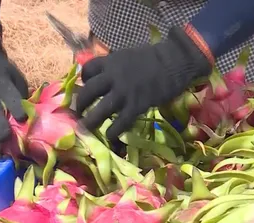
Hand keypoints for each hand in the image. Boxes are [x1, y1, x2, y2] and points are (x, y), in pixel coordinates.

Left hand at [76, 26, 211, 141]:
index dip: (85, 79)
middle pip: (88, 92)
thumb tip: (108, 77)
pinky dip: (113, 131)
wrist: (175, 61)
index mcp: (111, 61)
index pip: (88, 70)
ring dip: (90, 122)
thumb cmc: (155, 57)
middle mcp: (113, 77)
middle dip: (80, 104)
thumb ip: (117, 67)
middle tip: (79, 112)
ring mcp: (124, 92)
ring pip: (100, 110)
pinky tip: (110, 136)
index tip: (87, 86)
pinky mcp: (137, 105)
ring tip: (87, 128)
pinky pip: (120, 122)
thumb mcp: (129, 55)